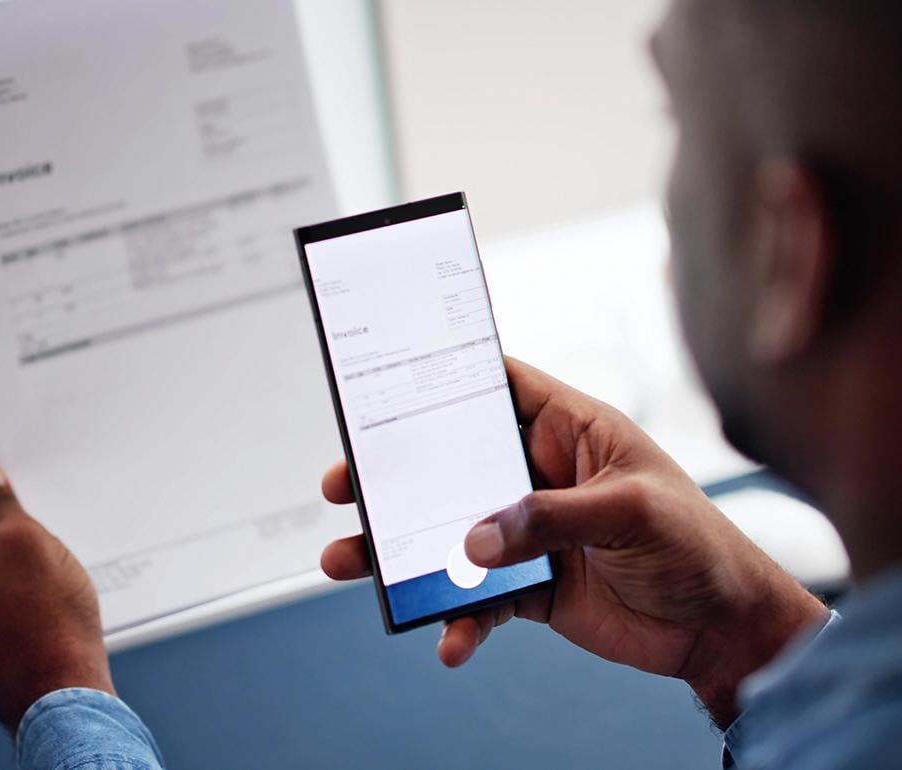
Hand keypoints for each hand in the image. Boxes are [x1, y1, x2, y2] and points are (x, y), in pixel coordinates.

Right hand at [321, 358, 827, 726]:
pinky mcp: (530, 585)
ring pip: (451, 532)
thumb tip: (474, 539)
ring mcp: (530, 532)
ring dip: (404, 550)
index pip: (500, 388)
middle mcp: (540, 476)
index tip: (388, 385)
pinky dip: (459, 618)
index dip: (446, 382)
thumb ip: (549, 518)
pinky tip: (450, 641)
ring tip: (352, 562)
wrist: (721, 629)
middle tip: (348, 484)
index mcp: (570, 432)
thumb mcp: (631, 512)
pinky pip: (479, 597)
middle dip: (399, 475)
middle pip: (454, 463)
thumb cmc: (697, 546)